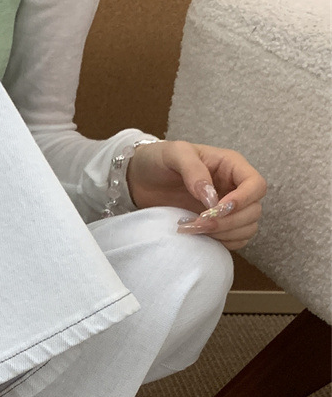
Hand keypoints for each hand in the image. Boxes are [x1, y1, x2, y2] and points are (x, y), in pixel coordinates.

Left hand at [125, 140, 266, 250]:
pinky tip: (201, 237)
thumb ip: (193, 170)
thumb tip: (210, 197)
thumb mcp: (174, 153)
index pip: (256, 185)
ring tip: (195, 229)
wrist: (139, 179)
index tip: (216, 210)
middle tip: (198, 222)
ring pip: (247, 228)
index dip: (243, 200)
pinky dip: (222, 243)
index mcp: (231, 166)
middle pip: (254, 210)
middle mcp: (234, 187)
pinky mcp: (217, 225)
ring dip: (225, 234)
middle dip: (229, 221)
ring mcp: (228, 208)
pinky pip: (235, 240)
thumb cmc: (159, 160)